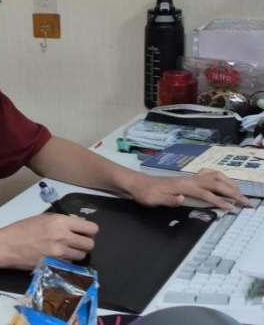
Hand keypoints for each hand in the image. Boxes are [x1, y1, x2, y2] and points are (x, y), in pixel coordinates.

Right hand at [0, 213, 97, 269]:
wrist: (7, 245)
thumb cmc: (22, 229)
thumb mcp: (43, 218)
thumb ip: (62, 220)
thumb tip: (77, 223)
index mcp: (60, 221)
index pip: (91, 228)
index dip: (90, 231)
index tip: (85, 232)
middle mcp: (63, 236)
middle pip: (90, 244)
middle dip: (85, 242)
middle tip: (77, 241)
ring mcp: (59, 252)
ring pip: (82, 255)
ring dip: (77, 253)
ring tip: (66, 249)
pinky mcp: (54, 264)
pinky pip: (70, 263)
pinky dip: (67, 260)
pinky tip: (58, 256)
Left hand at [127, 169, 251, 209]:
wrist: (137, 183)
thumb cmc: (146, 194)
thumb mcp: (154, 200)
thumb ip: (170, 200)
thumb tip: (183, 199)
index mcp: (183, 186)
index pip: (206, 194)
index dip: (220, 201)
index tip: (232, 209)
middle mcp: (189, 179)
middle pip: (216, 183)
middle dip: (233, 192)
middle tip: (247, 202)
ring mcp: (189, 177)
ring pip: (214, 175)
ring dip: (229, 183)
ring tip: (240, 193)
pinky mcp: (188, 179)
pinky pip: (208, 174)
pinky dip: (219, 177)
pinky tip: (223, 183)